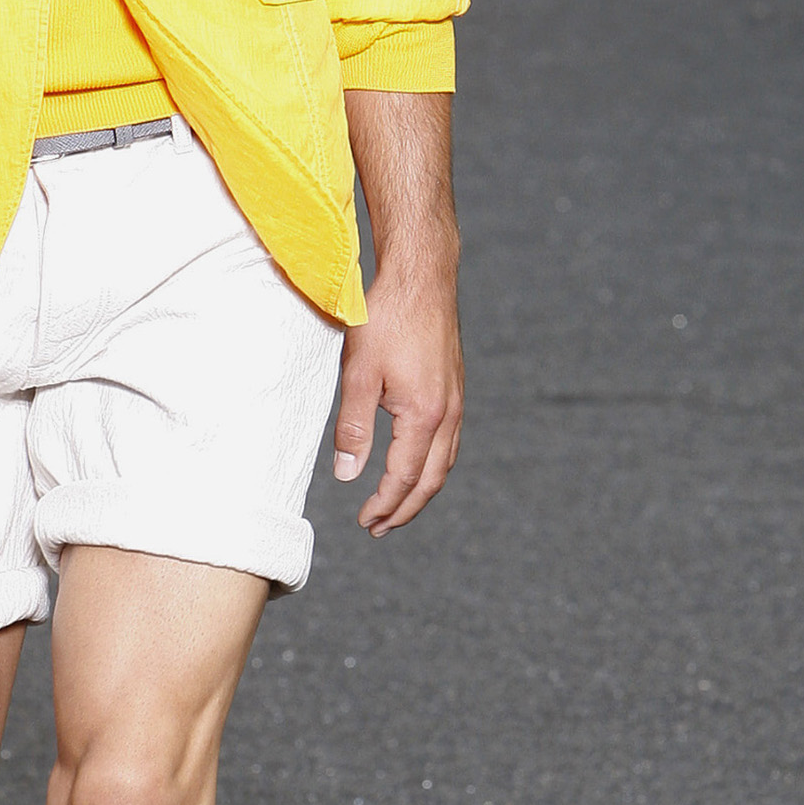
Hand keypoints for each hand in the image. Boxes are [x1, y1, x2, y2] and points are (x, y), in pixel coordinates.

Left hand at [331, 247, 462, 534]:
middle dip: (405, 508)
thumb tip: (348, 475)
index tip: (365, 522)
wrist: (421, 277)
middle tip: (379, 527)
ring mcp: (456, 400)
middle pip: (431, 479)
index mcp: (424, 415)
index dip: (385, 505)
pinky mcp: (454, 387)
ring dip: (420, 489)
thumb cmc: (386, 319)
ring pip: (444, 462)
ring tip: (396, 505)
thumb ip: (354, 428)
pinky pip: (448, 441)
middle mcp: (448, 413)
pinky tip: (415, 463)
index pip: (405, 478)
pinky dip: (432, 464)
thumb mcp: (358, 374)